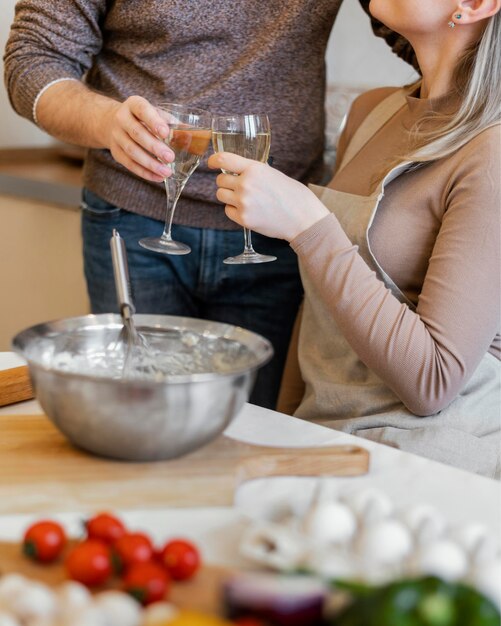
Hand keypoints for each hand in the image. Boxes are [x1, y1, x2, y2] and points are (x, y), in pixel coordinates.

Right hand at [104, 96, 174, 182]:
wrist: (113, 122)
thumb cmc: (142, 118)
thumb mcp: (155, 113)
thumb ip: (171, 122)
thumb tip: (193, 133)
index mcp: (133, 104)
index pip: (142, 110)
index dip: (153, 121)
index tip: (166, 133)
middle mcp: (121, 118)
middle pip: (137, 133)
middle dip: (154, 147)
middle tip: (170, 157)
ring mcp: (116, 136)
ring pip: (132, 151)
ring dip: (150, 163)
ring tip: (166, 172)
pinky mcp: (115, 152)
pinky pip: (129, 164)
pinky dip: (144, 172)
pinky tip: (158, 177)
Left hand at [208, 152, 329, 240]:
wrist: (303, 218)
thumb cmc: (293, 195)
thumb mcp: (273, 174)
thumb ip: (254, 172)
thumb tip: (238, 172)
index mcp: (255, 169)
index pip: (224, 159)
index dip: (214, 160)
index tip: (211, 163)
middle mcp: (246, 184)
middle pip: (220, 180)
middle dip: (226, 183)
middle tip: (238, 187)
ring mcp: (243, 203)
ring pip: (221, 195)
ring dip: (228, 196)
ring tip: (244, 199)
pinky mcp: (244, 219)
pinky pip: (228, 211)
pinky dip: (234, 210)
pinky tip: (248, 210)